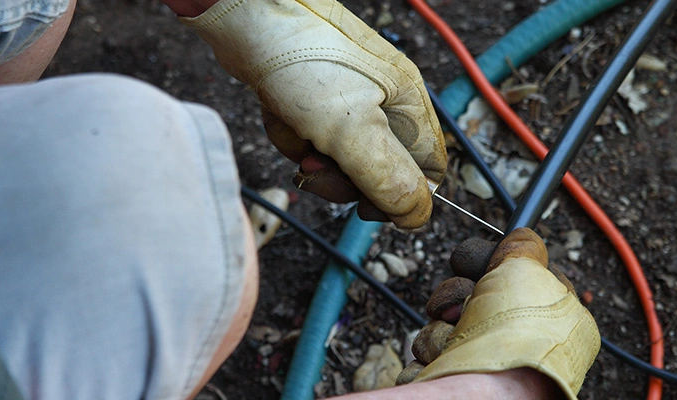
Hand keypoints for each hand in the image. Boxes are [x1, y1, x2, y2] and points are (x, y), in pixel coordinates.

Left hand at [179, 0, 446, 228]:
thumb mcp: (350, 130)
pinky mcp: (315, 101)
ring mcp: (348, 102)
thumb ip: (387, 179)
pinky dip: (290, 133)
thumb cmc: (303, 61)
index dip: (401, 197)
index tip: (366, 206)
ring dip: (308, 152)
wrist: (248, 17)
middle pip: (378, 174)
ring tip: (294, 126)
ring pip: (338, 160)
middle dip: (341, 177)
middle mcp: (385, 105)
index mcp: (409, 107)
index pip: (428, 172)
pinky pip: (310, 140)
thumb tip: (416, 217)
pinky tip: (279, 111)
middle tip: (315, 165)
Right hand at [397, 228, 599, 399]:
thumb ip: (523, 247)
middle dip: (453, 297)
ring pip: (438, 326)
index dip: (484, 265)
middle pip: (461, 296)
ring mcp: (479, 361)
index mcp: (539, 314)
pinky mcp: (451, 380)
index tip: (476, 266)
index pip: (502, 273)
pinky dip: (429, 357)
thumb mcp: (528, 270)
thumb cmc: (517, 335)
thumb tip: (522, 235)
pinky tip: (443, 364)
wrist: (491, 393)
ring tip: (455, 345)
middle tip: (463, 308)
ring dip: (440, 330)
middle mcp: (510, 338)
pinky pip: (424, 356)